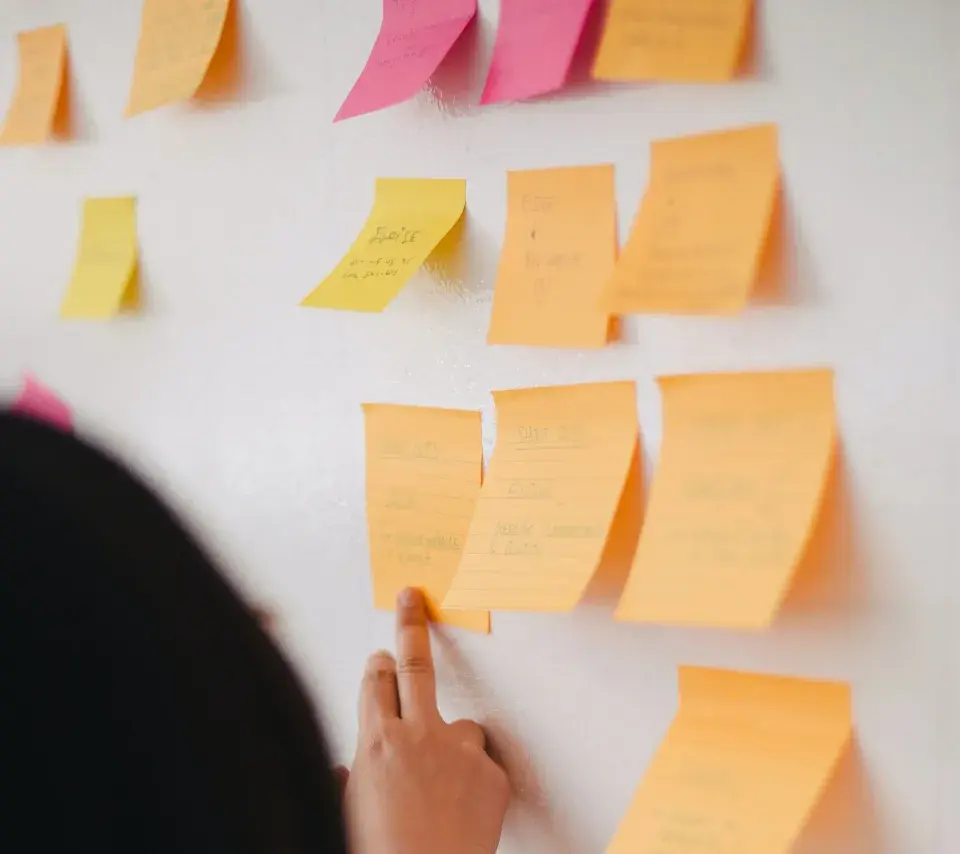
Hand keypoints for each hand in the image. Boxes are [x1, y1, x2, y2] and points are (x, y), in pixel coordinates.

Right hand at [345, 588, 508, 853]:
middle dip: (411, 627)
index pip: (374, 683)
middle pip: (414, 665)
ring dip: (454, 744)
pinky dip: (475, 782)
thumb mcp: (347, 814)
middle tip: (413, 598)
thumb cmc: (382, 853)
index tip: (379, 654)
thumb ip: (350, 782)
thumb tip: (343, 772)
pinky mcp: (492, 773)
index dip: (375, 666)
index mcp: (376, 744)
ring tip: (445, 787)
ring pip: (462, 726)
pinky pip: (483, 767)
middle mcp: (418, 736)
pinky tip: (464, 812)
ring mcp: (460, 751)